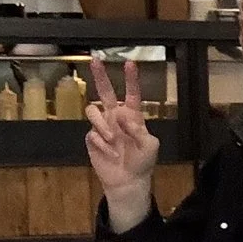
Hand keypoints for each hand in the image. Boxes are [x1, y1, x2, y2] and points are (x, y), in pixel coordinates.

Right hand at [85, 57, 160, 227]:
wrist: (128, 180)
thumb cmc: (143, 162)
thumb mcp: (150, 146)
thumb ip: (139, 130)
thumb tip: (123, 116)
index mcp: (133, 116)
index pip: (132, 94)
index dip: (131, 79)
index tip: (130, 63)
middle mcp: (115, 117)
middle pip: (105, 92)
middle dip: (100, 76)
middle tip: (94, 60)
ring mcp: (102, 127)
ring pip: (93, 111)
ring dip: (102, 125)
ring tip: (113, 140)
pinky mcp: (92, 138)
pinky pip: (91, 134)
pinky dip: (101, 144)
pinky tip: (110, 154)